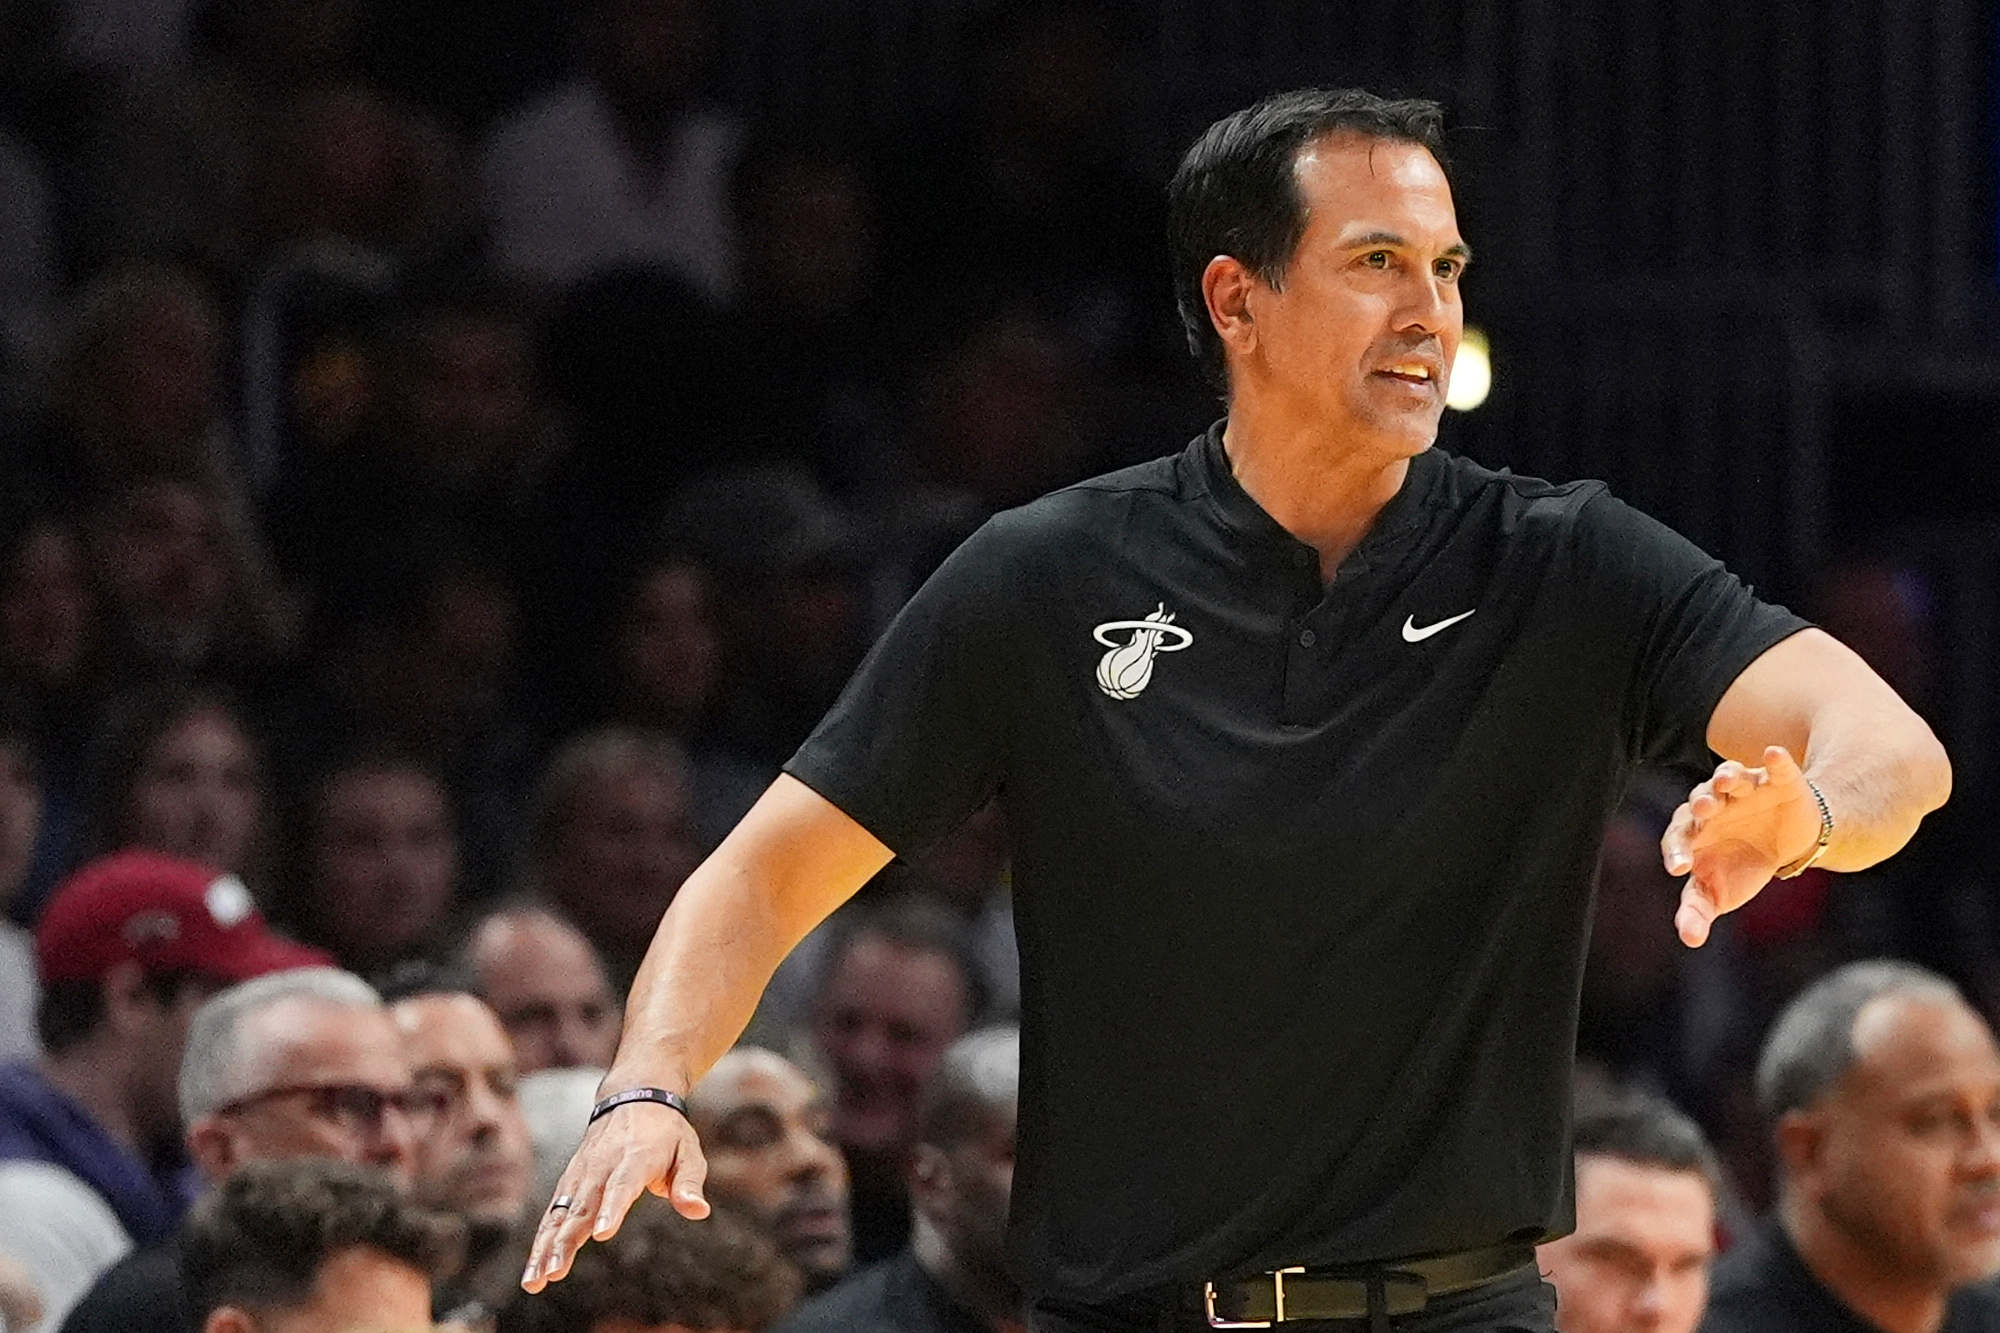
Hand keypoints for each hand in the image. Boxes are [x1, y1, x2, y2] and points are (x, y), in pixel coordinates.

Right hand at [520, 1099, 708, 1291]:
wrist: (634, 1097)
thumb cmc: (666, 1133)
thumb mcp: (688, 1151)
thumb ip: (689, 1182)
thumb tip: (698, 1211)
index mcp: (636, 1157)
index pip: (622, 1184)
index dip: (612, 1208)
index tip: (602, 1234)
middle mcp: (602, 1166)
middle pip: (583, 1205)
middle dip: (567, 1240)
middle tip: (555, 1272)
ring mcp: (582, 1174)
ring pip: (561, 1213)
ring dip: (546, 1247)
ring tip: (535, 1280)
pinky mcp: (570, 1182)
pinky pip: (553, 1213)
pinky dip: (541, 1240)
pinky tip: (534, 1270)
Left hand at [1661, 745, 1821, 947]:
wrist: (1788, 843)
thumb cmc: (1741, 866)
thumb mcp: (1719, 893)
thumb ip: (1699, 911)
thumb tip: (1690, 939)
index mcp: (1693, 832)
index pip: (1677, 838)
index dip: (1677, 851)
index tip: (1681, 869)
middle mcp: (1714, 804)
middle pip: (1701, 800)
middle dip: (1702, 803)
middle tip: (1703, 808)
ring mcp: (1745, 790)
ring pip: (1730, 778)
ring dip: (1727, 777)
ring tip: (1727, 781)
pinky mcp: (1778, 781)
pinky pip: (1775, 767)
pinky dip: (1775, 760)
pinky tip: (1774, 754)